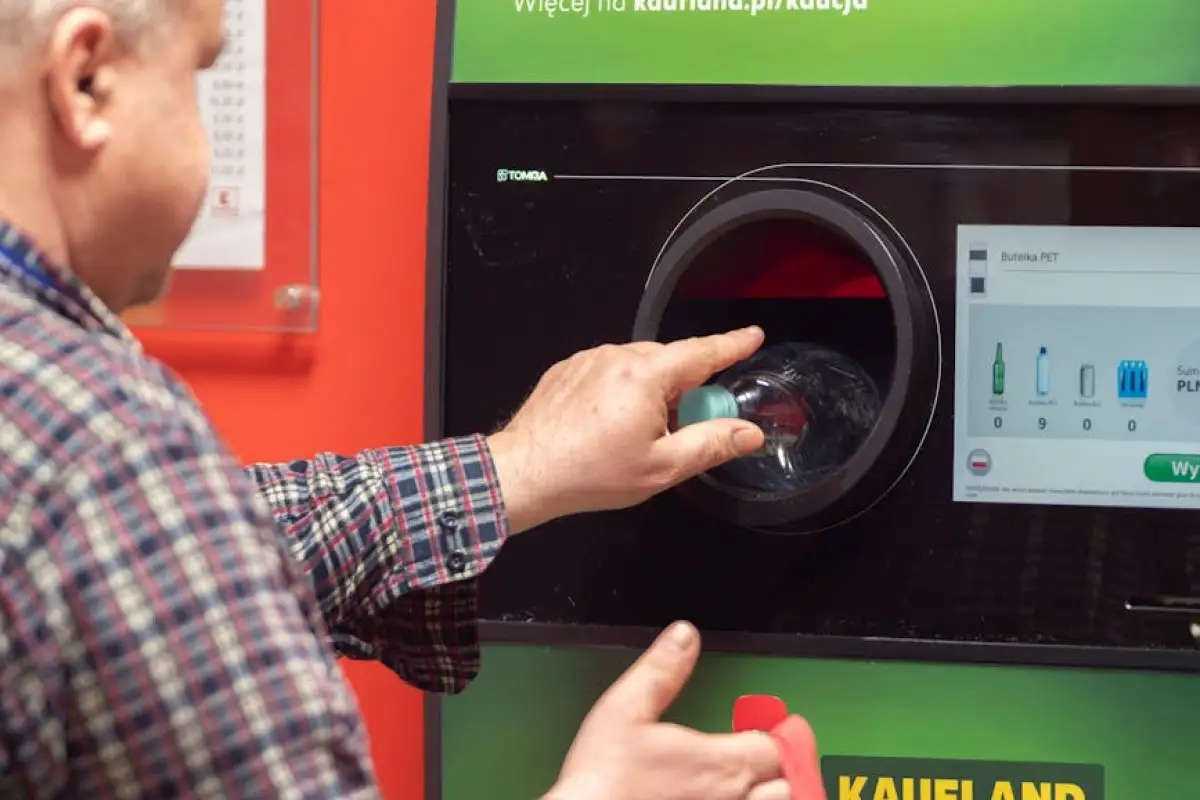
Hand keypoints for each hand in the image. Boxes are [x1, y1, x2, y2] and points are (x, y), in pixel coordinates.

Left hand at [487, 327, 766, 532]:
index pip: (702, 352)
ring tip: (639, 434)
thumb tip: (748, 432)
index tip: (752, 336)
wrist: (525, 472)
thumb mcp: (661, 467)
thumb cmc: (589, 473)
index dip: (733, 344)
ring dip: (651, 391)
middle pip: (671, 361)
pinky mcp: (569, 369)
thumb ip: (710, 444)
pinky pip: (609, 371)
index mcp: (645, 375)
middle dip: (687, 386)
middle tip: (689, 423)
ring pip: (639, 366)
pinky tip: (611, 425)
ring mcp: (589, 360)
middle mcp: (616, 356)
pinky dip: (622, 391)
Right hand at [545, 622, 787, 799]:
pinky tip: (719, 796)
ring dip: (765, 793)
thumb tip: (684, 637)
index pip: (775, 748)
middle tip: (752, 751)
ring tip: (741, 779)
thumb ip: (661, 671)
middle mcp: (730, 799)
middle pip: (782, 784)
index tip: (762, 726)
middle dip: (773, 766)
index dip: (773, 733)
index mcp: (719, 763)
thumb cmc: (604, 778)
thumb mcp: (625, 709)